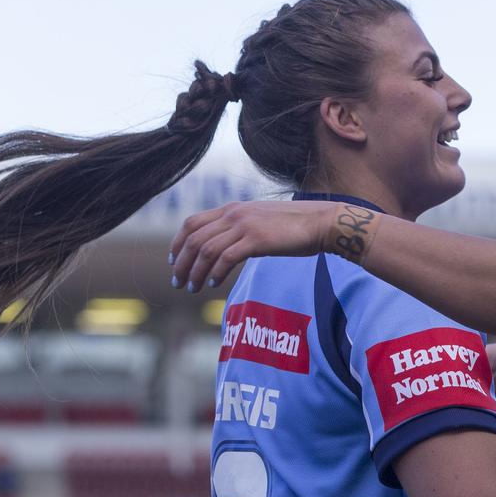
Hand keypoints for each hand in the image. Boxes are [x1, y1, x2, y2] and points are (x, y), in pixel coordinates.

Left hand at [167, 201, 334, 291]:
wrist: (321, 222)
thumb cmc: (295, 227)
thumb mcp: (261, 222)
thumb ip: (242, 230)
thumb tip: (228, 247)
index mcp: (232, 208)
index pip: (191, 223)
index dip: (177, 243)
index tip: (174, 262)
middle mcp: (234, 214)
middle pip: (193, 238)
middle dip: (181, 263)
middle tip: (178, 282)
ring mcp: (245, 226)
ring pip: (206, 250)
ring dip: (195, 272)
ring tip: (193, 288)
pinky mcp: (257, 240)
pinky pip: (226, 258)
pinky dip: (215, 273)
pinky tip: (214, 284)